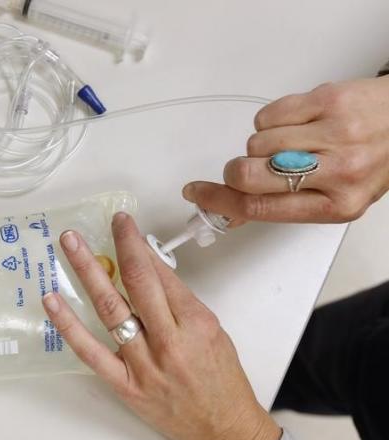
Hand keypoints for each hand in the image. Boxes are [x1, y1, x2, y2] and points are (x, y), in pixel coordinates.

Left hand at [42, 213, 280, 439]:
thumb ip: (179, 301)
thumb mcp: (212, 330)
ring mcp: (145, 364)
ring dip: (87, 272)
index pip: (161, 274)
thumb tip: (147, 269)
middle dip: (118, 246)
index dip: (138, 244)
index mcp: (197, 323)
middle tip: (100, 224)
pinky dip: (69, 325)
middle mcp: (170, 341)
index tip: (124, 225)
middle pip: (136, 283)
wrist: (224, 430)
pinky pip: (91, 351)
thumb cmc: (222, 381)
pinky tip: (53, 302)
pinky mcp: (126, 385)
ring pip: (110, 310)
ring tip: (70, 246)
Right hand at [183, 76, 388, 222]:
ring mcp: (333, 133)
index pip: (260, 208)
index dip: (218, 201)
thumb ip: (284, 205)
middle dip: (234, 171)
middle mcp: (337, 171)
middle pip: (249, 174)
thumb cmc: (373, 162)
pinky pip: (269, 114)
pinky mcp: (327, 100)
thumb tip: (232, 211)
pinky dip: (271, 120)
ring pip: (256, 142)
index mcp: (335, 205)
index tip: (197, 194)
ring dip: (260, 144)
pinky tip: (295, 124)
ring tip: (289, 143)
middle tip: (243, 169)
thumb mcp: (335, 199)